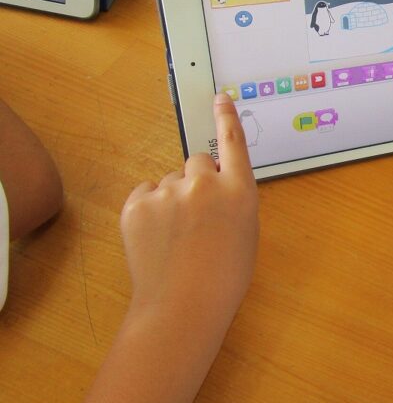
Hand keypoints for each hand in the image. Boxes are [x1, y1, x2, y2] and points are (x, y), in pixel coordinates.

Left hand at [119, 94, 258, 332]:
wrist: (183, 305)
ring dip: (172, 199)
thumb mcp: (246, 231)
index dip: (226, 117)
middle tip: (196, 215)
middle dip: (196, 180)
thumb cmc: (224, 276)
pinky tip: (156, 237)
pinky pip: (144, 194)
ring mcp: (168, 192)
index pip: (233, 142)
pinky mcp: (136, 204)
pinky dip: (149, 210)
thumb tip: (217, 186)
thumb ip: (233, 200)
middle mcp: (205, 183)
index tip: (220, 98)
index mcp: (239, 191)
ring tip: (175, 237)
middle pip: (197, 161)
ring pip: (169, 182)